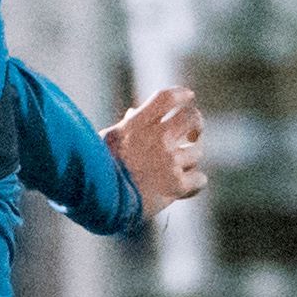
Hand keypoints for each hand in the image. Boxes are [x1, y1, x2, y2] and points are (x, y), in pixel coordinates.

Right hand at [105, 84, 205, 211]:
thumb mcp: (106, 142)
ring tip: (178, 169)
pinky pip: (200, 179)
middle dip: (196, 124)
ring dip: (190, 159)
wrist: (101, 202)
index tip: (188, 96)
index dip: (181, 94)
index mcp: (137, 125)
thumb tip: (134, 113)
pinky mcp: (176, 185)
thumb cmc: (97, 172)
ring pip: (197, 152)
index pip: (167, 98)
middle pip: (191, 118)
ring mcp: (169, 162)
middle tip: (192, 134)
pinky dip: (195, 183)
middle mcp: (157, 139)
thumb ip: (124, 127)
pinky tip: (185, 187)